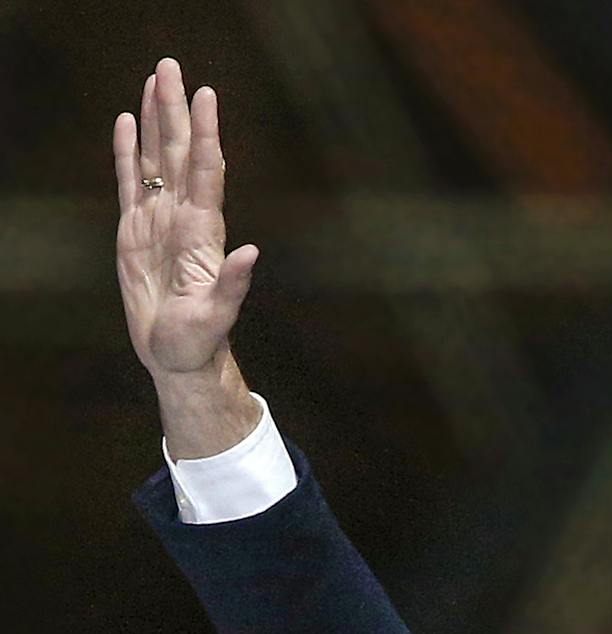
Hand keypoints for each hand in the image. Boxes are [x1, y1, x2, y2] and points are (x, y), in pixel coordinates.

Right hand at [114, 58, 257, 377]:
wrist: (179, 355)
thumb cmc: (200, 340)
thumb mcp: (218, 315)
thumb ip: (234, 284)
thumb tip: (252, 253)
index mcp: (203, 232)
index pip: (205, 170)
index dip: (205, 133)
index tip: (206, 96)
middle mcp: (183, 216)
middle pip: (178, 152)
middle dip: (175, 109)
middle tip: (170, 66)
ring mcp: (158, 220)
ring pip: (155, 158)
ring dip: (154, 119)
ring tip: (153, 80)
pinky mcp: (134, 230)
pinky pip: (129, 182)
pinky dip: (126, 150)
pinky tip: (125, 120)